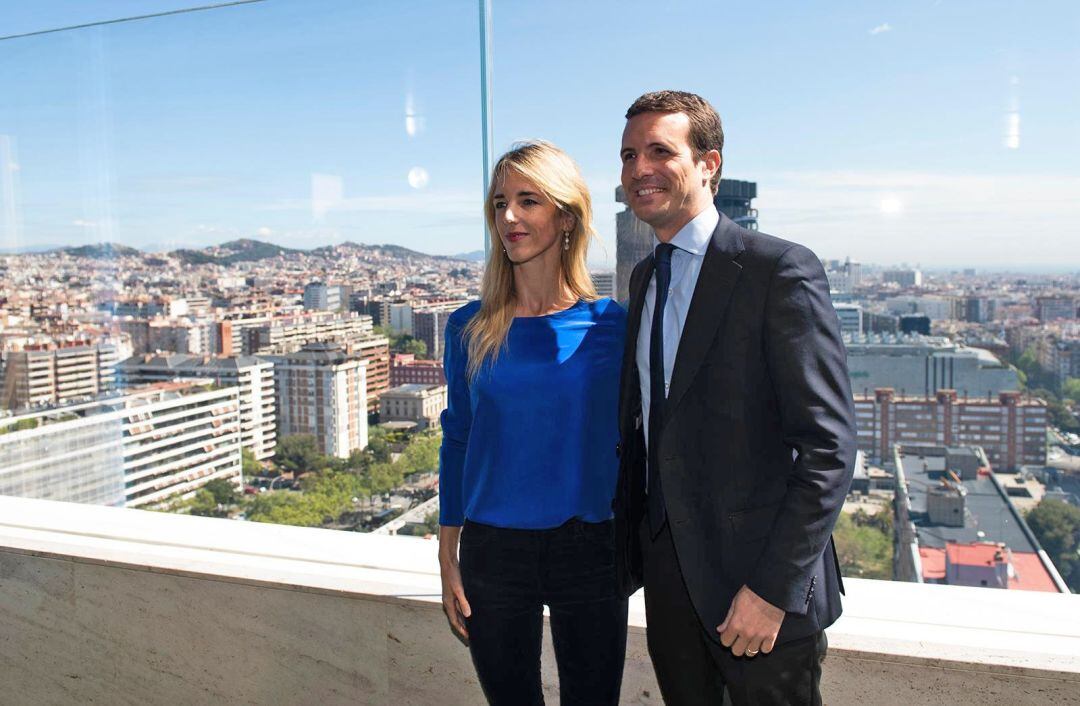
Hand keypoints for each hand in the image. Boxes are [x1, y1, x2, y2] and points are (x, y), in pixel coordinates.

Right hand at [438, 526, 470, 643]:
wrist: (448, 563)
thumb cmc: (452, 576)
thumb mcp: (459, 589)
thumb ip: (463, 602)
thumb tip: (468, 615)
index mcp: (448, 604)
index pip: (455, 622)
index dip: (462, 630)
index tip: (469, 638)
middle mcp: (448, 602)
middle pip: (456, 619)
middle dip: (463, 628)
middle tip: (471, 635)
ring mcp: (451, 598)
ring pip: (457, 613)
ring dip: (464, 620)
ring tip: (472, 626)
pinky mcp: (454, 593)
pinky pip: (459, 606)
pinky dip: (464, 611)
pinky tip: (470, 611)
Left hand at [717, 585, 783, 657]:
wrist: (770, 591)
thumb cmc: (751, 594)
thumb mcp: (735, 603)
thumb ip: (727, 619)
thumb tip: (720, 630)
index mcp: (736, 624)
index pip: (725, 642)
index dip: (726, 638)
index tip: (728, 634)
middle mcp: (747, 633)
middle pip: (737, 652)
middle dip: (735, 645)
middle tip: (738, 638)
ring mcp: (760, 636)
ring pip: (751, 653)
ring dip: (749, 647)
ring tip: (750, 640)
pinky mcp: (772, 635)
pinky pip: (766, 650)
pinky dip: (763, 647)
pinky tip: (761, 640)